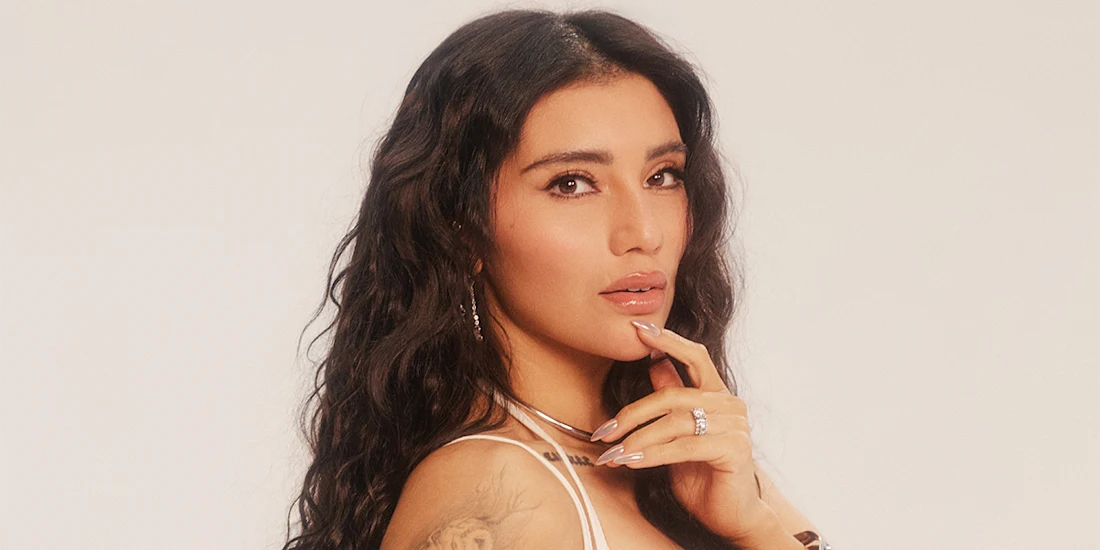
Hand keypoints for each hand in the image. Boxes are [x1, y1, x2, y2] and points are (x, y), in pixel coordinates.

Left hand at [590, 320, 774, 543]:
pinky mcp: (734, 448)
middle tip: (604, 432)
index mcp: (716, 393)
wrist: (729, 513)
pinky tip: (633, 462)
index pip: (694, 355)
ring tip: (613, 453)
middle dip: (632, 413)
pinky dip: (654, 454)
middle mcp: (729, 403)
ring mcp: (735, 425)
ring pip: (674, 421)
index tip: (637, 328)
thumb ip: (671, 396)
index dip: (666, 340)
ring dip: (638, 438)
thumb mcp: (678, 432)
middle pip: (672, 394)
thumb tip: (653, 362)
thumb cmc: (701, 472)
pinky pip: (684, 445)